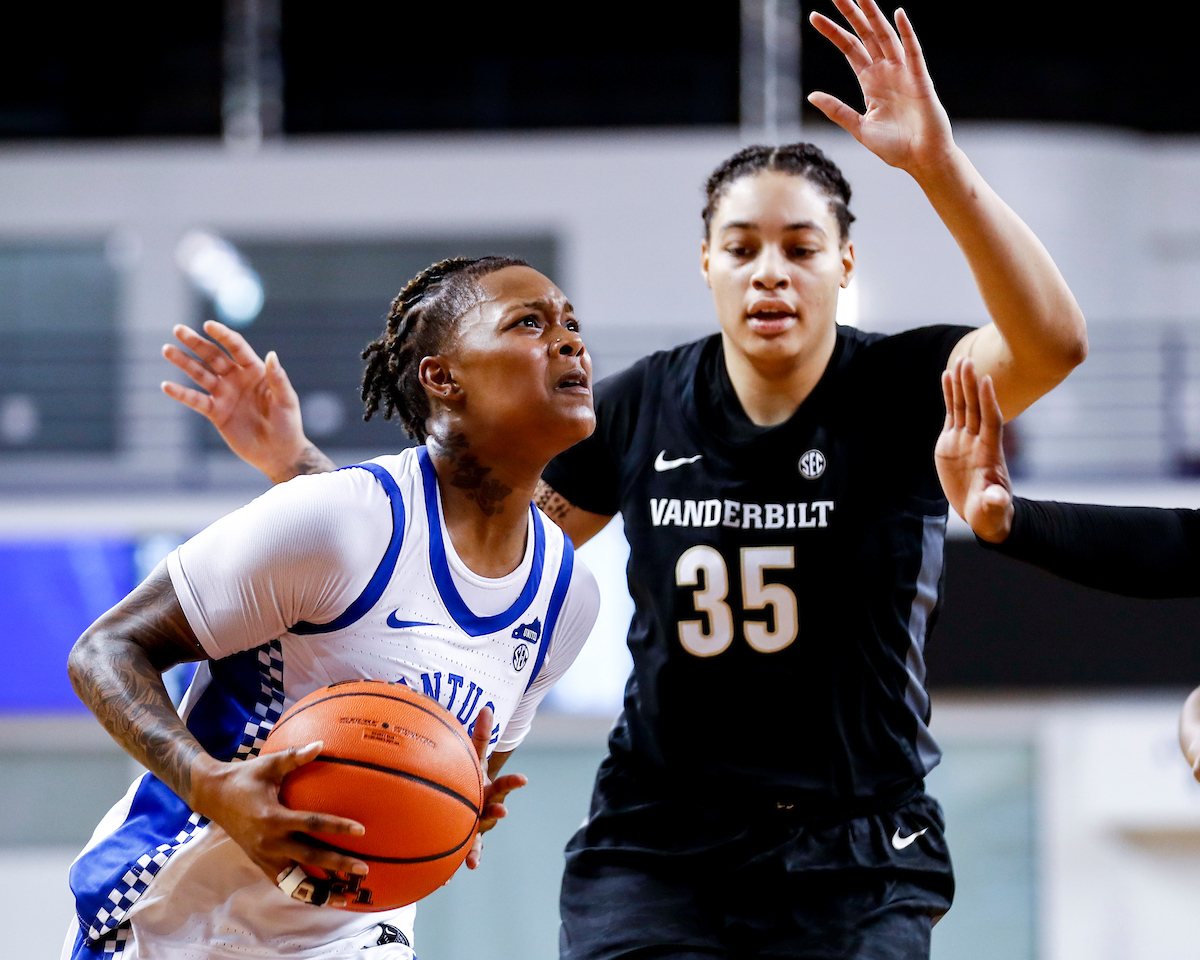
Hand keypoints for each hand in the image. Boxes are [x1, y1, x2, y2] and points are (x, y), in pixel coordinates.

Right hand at [161, 321, 330, 483]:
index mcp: (256, 371)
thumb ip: (278, 378)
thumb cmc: (288, 424)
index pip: (236, 347)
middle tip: (177, 329)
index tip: (208, 325)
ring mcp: (225, 395)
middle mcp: (237, 379)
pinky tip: (166, 385)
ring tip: (167, 350)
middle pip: (213, 356)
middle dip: (196, 342)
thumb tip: (271, 354)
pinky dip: (181, 393)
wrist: (278, 453)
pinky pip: (195, 400)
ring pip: (200, 374)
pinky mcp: (216, 412)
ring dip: (184, 362)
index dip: (223, 335)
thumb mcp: (286, 400)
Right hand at [191, 741, 368, 906]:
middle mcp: (269, 843)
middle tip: (364, 869)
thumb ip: (295, 756)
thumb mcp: (268, 764)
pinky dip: (303, 891)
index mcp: (273, 818)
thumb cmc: (245, 777)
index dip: (336, 827)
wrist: (213, 796)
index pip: (311, 824)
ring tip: (346, 898)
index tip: (360, 830)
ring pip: (296, 882)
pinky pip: (285, 883)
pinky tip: (323, 896)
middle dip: (337, 865)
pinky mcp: (262, 864)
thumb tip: (322, 744)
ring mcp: (264, 857)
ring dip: (320, 891)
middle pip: (309, 858)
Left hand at [463, 706, 526, 870]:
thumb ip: (480, 734)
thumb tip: (487, 706)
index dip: (514, 782)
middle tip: (502, 813)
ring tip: (471, 862)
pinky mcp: (463, 841)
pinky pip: (456, 854)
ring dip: (475, 850)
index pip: (504, 783)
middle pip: (494, 811)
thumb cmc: (470, 776)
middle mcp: (486, 809)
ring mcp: (476, 827)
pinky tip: (442, 880)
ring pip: (477, 840)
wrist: (469, 801)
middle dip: (498, 813)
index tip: (524, 780)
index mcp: (489, 789)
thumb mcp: (474, 756)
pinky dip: (450, 867)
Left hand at [808, 1, 954, 176]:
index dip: (833, 32)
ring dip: (875, 15)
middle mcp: (886, 71)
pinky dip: (906, 33)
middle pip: (866, 35)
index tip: (814, 16)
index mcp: (870, 81)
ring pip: (886, 37)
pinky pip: (913, 52)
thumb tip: (811, 96)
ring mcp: (903, 73)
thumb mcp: (859, 128)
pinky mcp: (920, 80)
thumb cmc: (895, 147)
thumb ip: (837, 110)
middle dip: (852, 14)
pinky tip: (897, 14)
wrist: (922, 160)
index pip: (849, 48)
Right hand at [935, 357, 1013, 541]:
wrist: (982, 512)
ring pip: (963, 407)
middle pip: (976, 408)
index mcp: (989, 453)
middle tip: (968, 362)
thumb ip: (994, 501)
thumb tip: (997, 497)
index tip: (986, 381)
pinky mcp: (951, 441)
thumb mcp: (992, 510)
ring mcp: (964, 439)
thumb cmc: (991, 512)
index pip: (991, 422)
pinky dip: (949, 396)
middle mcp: (978, 441)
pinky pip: (952, 414)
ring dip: (961, 385)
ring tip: (957, 362)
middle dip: (972, 385)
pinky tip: (946, 377)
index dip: (988, 402)